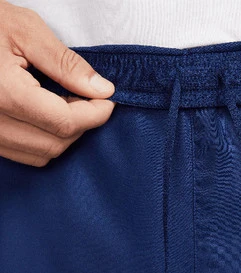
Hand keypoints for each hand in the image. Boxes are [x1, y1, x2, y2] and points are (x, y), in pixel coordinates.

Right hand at [0, 0, 114, 166]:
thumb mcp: (23, 29)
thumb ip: (66, 63)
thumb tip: (102, 89)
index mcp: (3, 93)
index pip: (64, 122)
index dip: (95, 114)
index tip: (108, 100)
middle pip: (55, 143)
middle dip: (82, 124)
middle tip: (90, 99)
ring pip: (41, 154)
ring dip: (65, 135)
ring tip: (67, 104)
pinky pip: (24, 153)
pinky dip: (45, 140)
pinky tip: (48, 115)